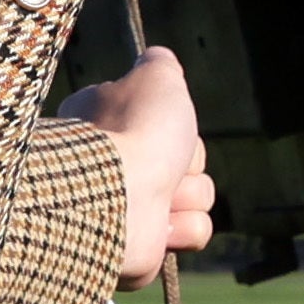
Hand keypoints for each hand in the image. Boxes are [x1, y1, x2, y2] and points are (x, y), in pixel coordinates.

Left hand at [70, 48, 217, 281]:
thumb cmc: (138, 131)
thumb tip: (157, 58)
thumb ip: (159, 63)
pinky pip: (193, 231)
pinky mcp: (144, 245)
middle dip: (187, 163)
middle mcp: (114, 164)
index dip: (174, 121)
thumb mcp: (156, 77)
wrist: (118, 199)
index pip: (164, 119)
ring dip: (187, 196)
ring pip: (197, 195)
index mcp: (105, 121)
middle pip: (188, 158)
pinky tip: (160, 226)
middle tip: (163, 162)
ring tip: (158, 197)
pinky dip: (183, 228)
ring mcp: (129, 206)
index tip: (160, 121)